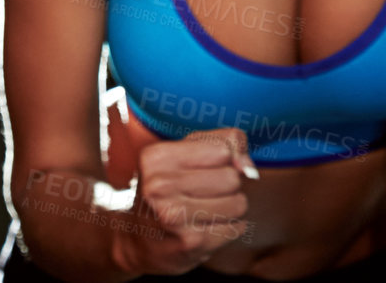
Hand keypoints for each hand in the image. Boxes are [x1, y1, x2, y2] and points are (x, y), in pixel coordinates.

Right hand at [113, 128, 254, 274]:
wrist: (137, 241)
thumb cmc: (167, 190)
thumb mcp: (182, 154)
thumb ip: (220, 143)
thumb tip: (248, 167)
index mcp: (156, 157)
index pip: (222, 148)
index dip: (222, 159)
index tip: (203, 169)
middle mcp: (159, 185)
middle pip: (232, 177)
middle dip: (228, 186)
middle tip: (203, 193)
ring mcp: (173, 216)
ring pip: (239, 203)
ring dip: (231, 208)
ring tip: (206, 211)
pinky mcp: (190, 242)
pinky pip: (237, 228)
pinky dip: (229, 228)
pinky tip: (206, 228)